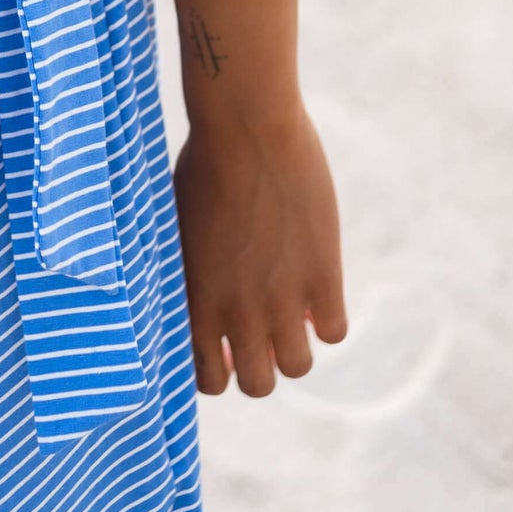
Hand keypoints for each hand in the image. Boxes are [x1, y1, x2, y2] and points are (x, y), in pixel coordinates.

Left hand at [172, 103, 347, 394]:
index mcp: (193, 300)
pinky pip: (333, 331)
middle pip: (257, 385)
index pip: (206, 380)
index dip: (219, 367)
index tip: (225, 346)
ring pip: (298, 367)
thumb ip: (190, 275)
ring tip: (288, 309)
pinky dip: (327, 318)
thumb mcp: (179, 229)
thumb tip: (203, 299)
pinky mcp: (322, 275)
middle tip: (260, 328)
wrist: (246, 126)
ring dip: (295, 345)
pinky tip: (315, 286)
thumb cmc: (201, 164)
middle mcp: (236, 310)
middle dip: (259, 363)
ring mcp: (281, 297)